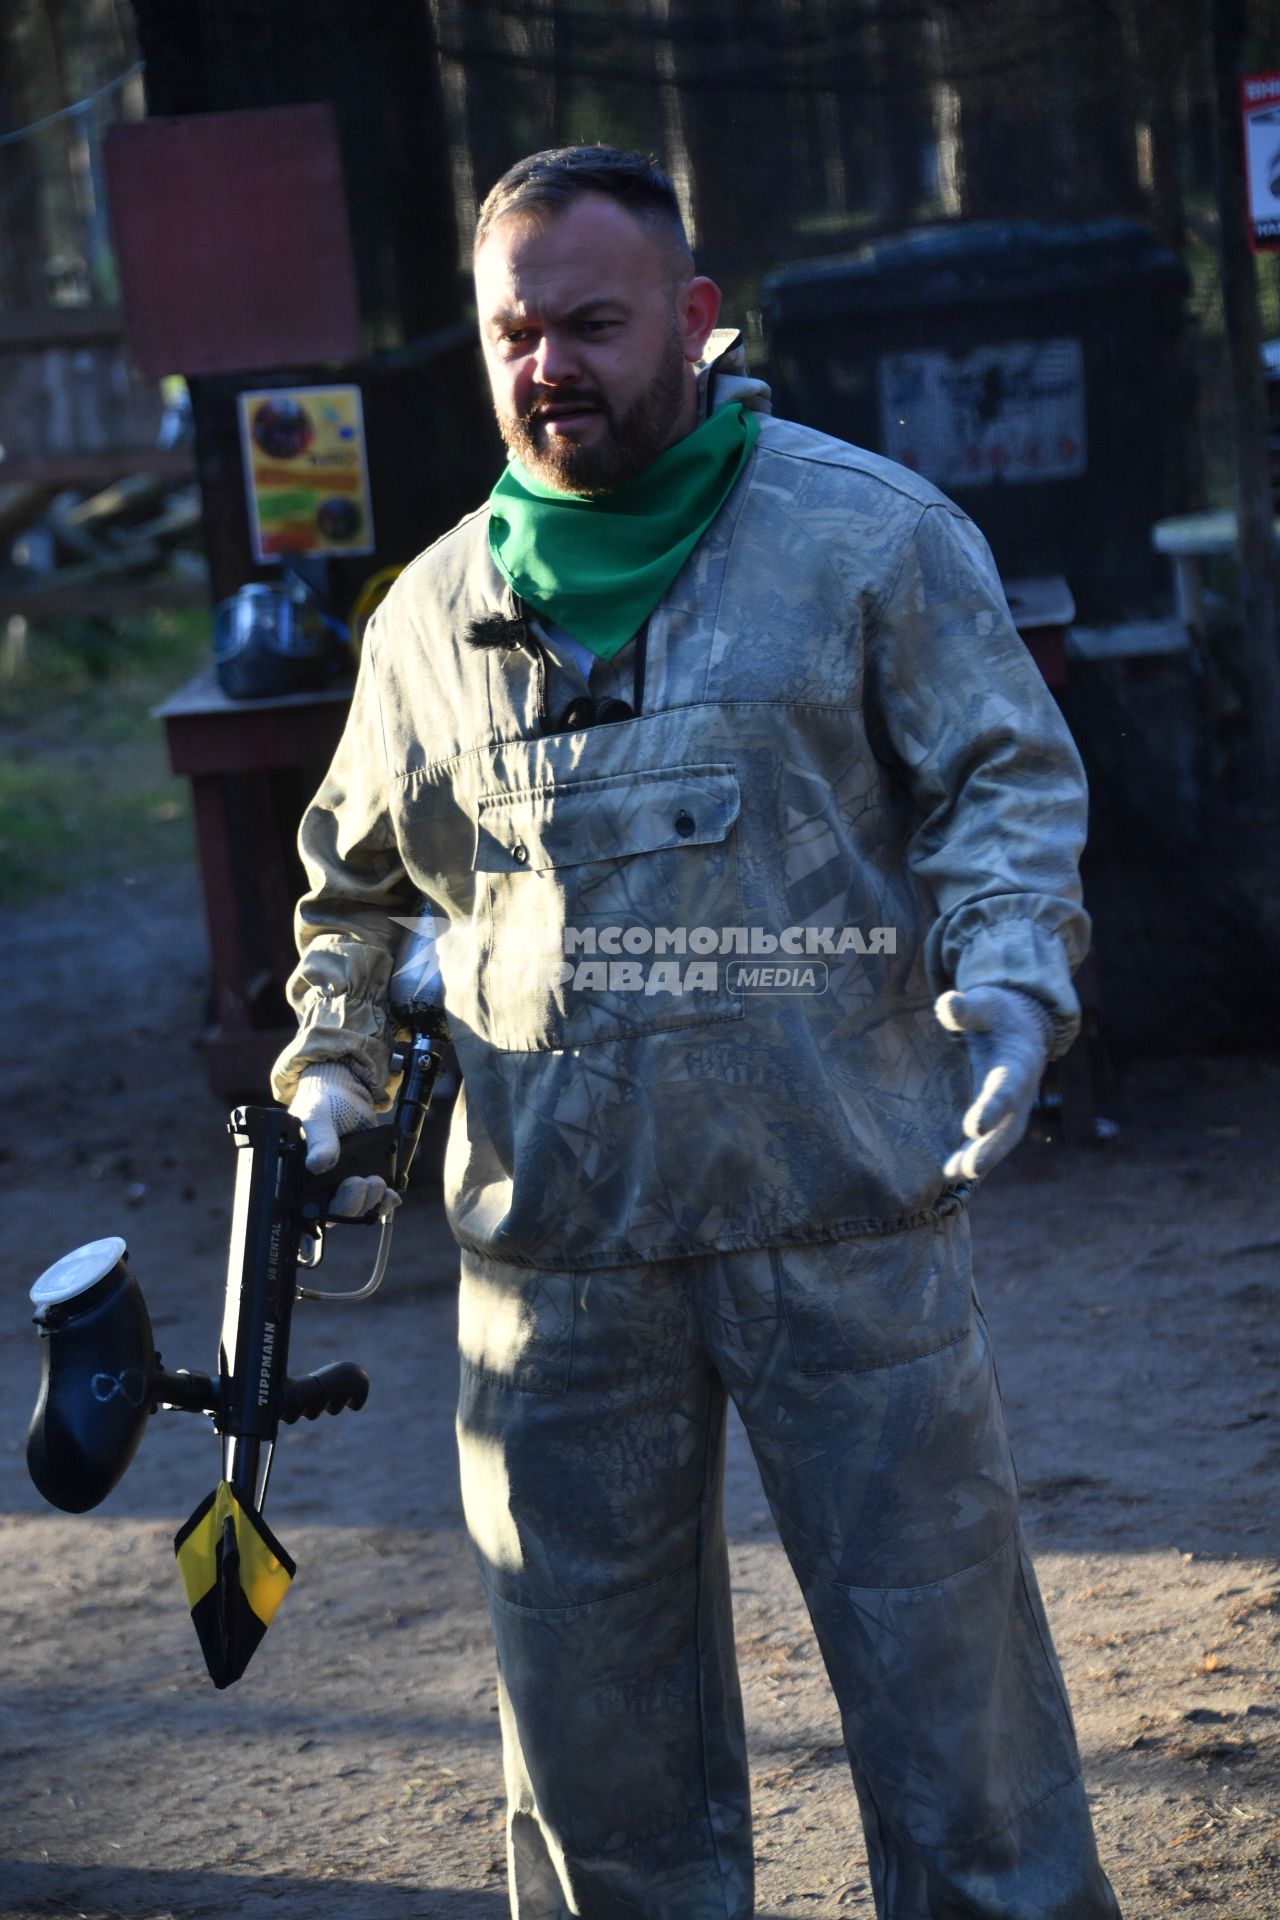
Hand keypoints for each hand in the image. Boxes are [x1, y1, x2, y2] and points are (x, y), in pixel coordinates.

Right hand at [287, 1063, 400, 1218]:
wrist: (346, 1093)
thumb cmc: (322, 1104)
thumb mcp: (318, 1118)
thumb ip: (319, 1140)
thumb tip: (318, 1164)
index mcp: (300, 1176)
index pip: (307, 1211)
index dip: (320, 1218)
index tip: (335, 1208)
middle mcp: (320, 1187)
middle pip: (337, 1214)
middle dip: (354, 1203)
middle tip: (362, 1182)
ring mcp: (343, 1185)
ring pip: (358, 1210)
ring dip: (371, 1202)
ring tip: (377, 1182)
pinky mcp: (363, 1179)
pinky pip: (374, 1201)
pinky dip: (384, 1201)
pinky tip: (391, 1195)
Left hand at [935, 986, 1051, 1181]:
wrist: (1022, 1026)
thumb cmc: (998, 1013)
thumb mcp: (985, 1003)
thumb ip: (967, 1008)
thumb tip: (948, 1003)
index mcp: (1017, 1064)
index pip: (1005, 1089)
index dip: (992, 1108)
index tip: (973, 1127)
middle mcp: (1021, 1092)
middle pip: (1010, 1127)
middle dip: (990, 1149)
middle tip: (968, 1168)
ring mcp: (1014, 1108)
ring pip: (1002, 1140)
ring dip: (981, 1160)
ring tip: (952, 1175)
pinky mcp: (1003, 1116)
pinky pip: (992, 1142)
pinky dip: (975, 1157)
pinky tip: (951, 1172)